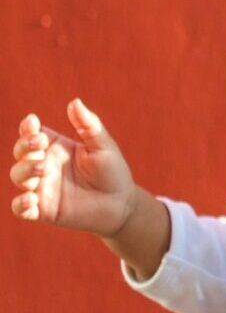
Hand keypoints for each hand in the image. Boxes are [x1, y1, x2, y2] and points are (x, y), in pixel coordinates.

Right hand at [11, 101, 136, 235]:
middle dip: (24, 146)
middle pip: (21, 153)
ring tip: (43, 169)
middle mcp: (44, 166)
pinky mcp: (43, 210)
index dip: (27, 128)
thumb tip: (74, 102)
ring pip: (18, 176)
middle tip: (39, 145)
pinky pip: (21, 208)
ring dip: (25, 170)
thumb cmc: (112, 170)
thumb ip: (88, 125)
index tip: (32, 122)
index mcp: (56, 148)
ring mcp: (42, 188)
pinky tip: (31, 199)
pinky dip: (20, 204)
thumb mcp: (103, 145)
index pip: (33, 134)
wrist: (121, 203)